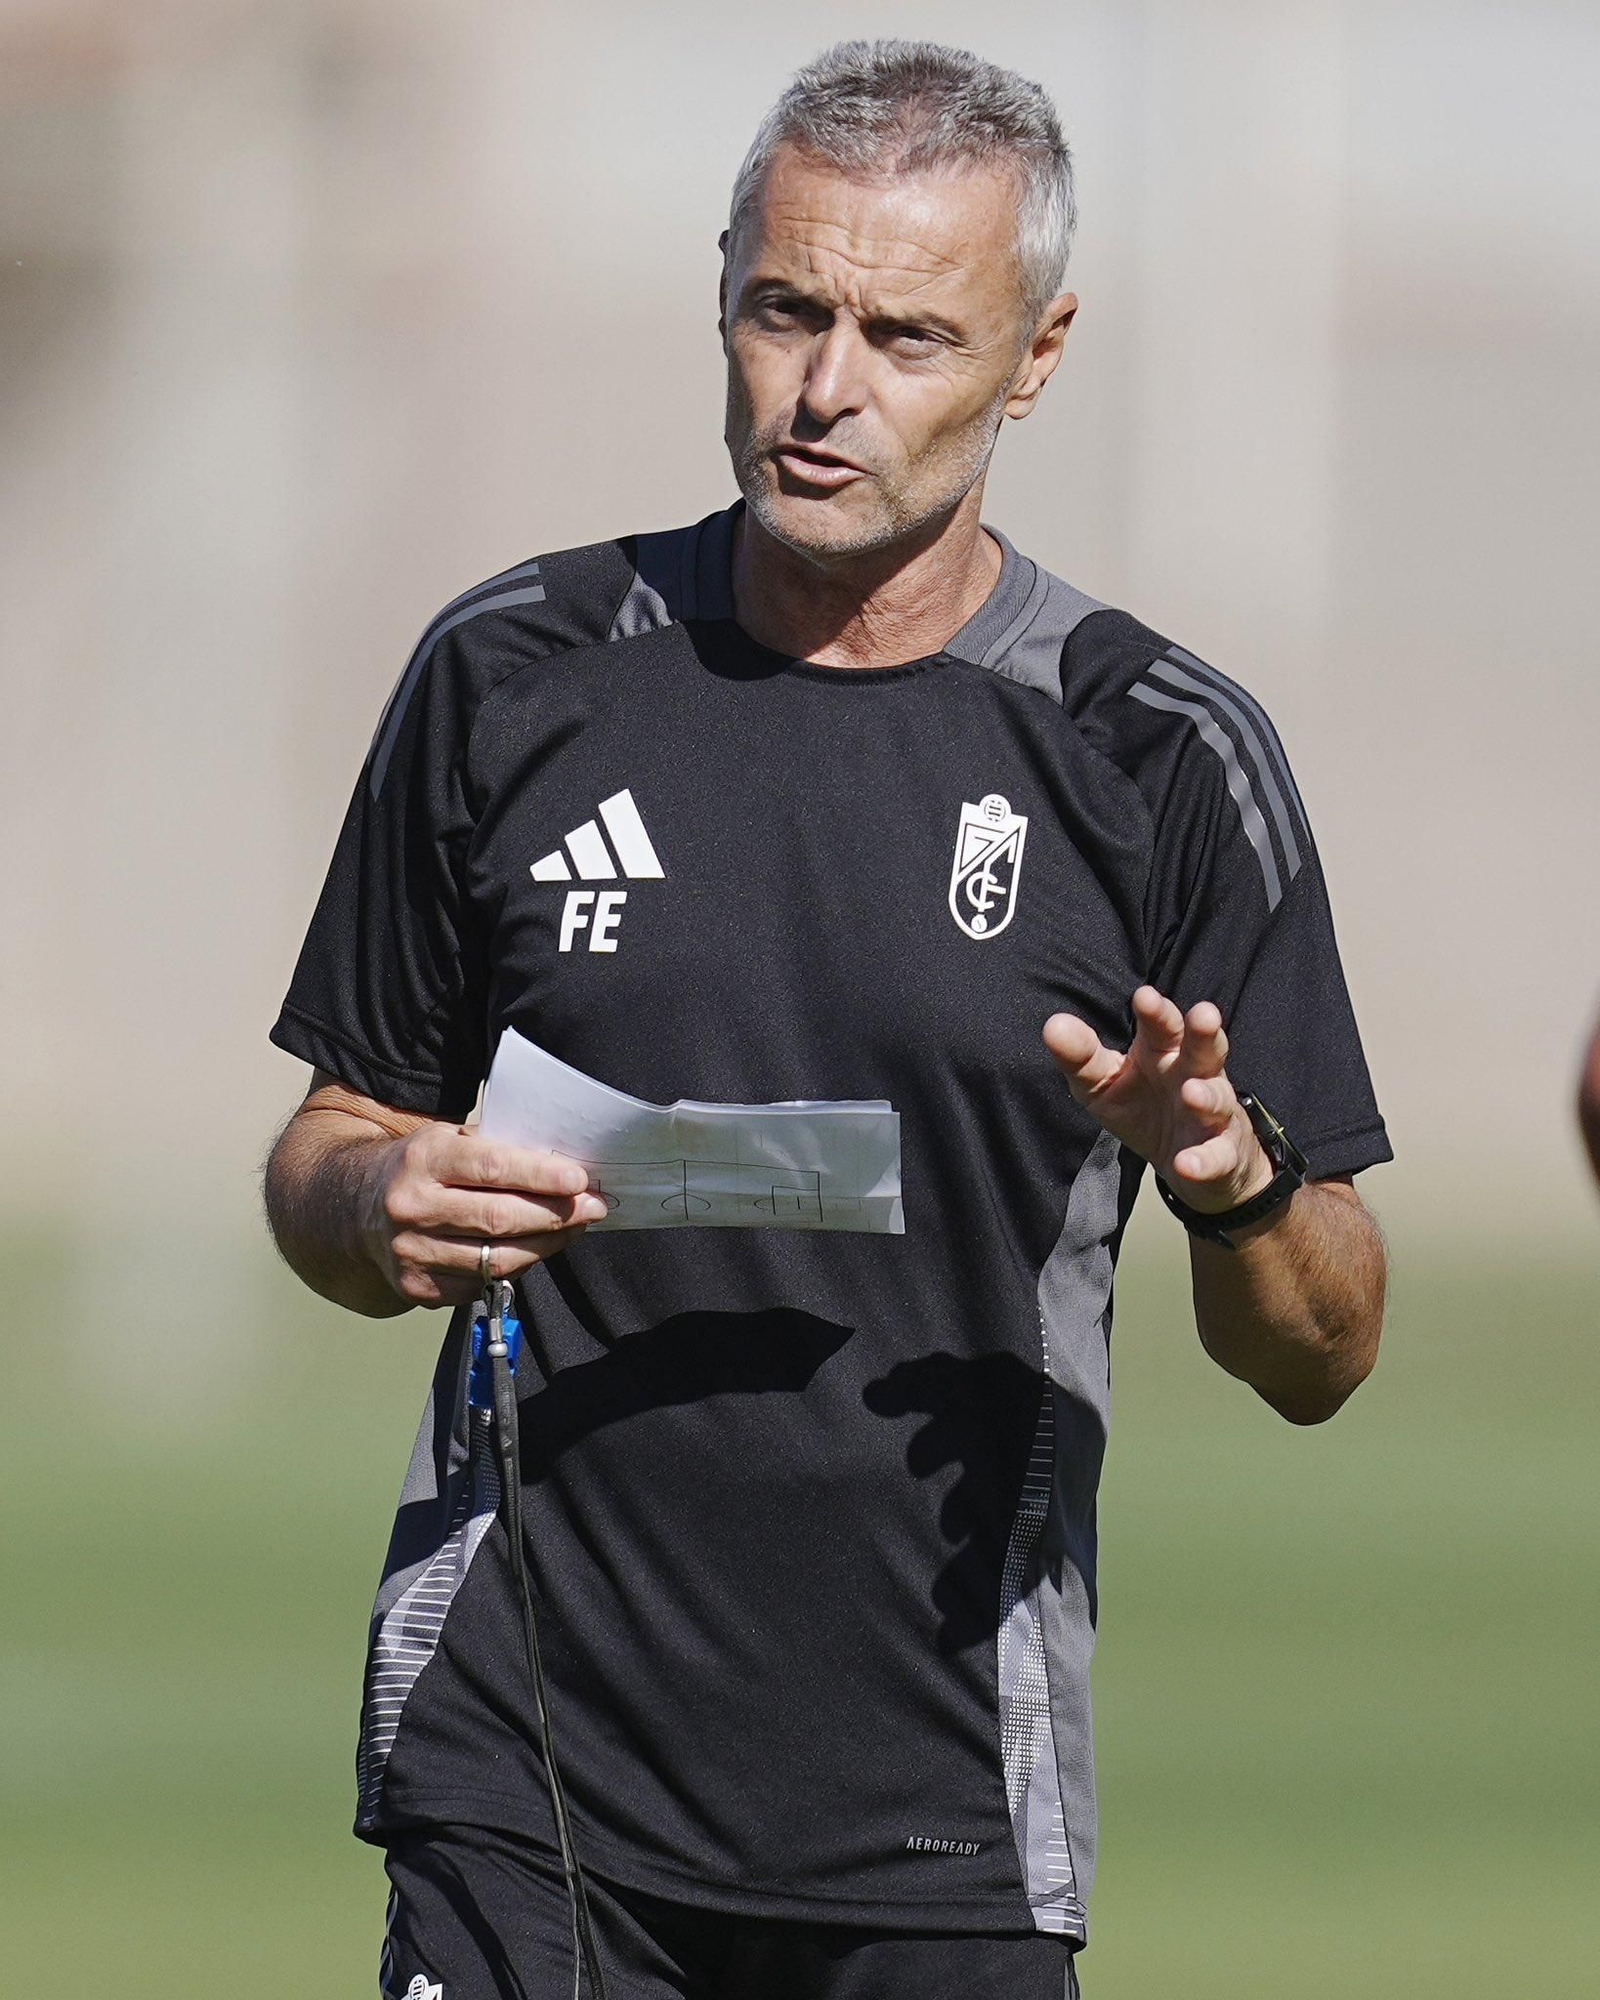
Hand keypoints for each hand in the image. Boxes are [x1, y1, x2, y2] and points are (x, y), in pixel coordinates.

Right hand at [359, 1123, 608, 1307]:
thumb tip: (565, 1168)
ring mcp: (411, 1253)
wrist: (355, 1206)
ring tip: (574, 1228)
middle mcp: (411, 1207)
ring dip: (546, 1245)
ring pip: (496, 1258)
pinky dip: (517, 1268)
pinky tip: (536, 1249)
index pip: (491, 1169)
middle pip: (499, 1218)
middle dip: (556, 1214)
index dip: (540, 1176)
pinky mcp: (417, 1288)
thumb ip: (498, 1149)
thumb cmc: (423, 1168)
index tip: (579, 1179)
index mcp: (423, 1159)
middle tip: (593, 1207)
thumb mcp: (449, 1140)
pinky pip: (482, 1284)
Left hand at [1043, 986, 1273, 1215]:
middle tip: (1203, 1015)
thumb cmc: (1143, 1109)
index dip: (1156, 1012)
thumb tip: (1053, 1025)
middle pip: (1204, 1049)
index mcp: (1163, 1053)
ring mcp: (1213, 1114)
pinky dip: (1205, 1161)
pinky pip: (1217, 1156)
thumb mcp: (1104, 1083)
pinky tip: (1187, 1164)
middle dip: (1204, 1033)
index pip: (1162, 1026)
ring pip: (1217, 1099)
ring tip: (1192, 1093)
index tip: (1144, 997)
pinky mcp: (1221, 1154)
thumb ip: (1081, 1057)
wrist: (1190, 1165)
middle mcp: (1194, 1075)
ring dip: (1207, 1096)